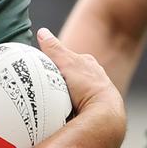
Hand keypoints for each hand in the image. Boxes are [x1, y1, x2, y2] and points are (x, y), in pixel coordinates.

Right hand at [36, 27, 124, 147]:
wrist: (104, 115)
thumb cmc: (88, 86)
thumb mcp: (66, 62)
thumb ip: (53, 48)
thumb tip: (42, 32)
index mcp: (90, 65)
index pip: (72, 60)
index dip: (59, 62)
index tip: (46, 67)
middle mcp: (96, 80)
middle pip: (73, 78)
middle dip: (63, 81)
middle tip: (46, 87)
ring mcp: (96, 98)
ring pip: (77, 95)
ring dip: (66, 98)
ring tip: (52, 104)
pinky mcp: (94, 114)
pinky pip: (78, 109)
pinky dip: (69, 111)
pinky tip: (61, 115)